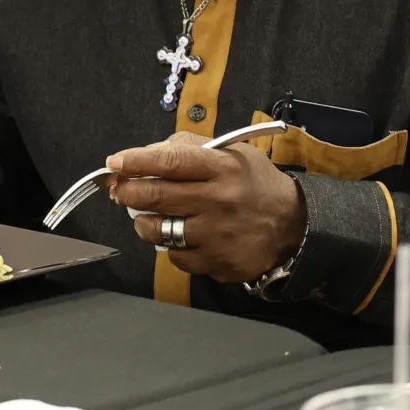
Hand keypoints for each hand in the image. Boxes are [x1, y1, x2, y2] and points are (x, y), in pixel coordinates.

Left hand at [105, 133, 307, 283]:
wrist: (294, 227)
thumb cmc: (256, 185)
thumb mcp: (234, 154)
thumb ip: (193, 147)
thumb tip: (149, 151)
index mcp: (223, 168)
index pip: (170, 161)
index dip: (137, 161)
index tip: (114, 162)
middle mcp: (218, 200)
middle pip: (155, 195)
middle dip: (127, 191)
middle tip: (119, 189)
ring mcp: (217, 235)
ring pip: (159, 230)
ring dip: (144, 222)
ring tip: (148, 216)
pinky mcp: (217, 263)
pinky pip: (176, 256)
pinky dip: (173, 247)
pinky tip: (182, 238)